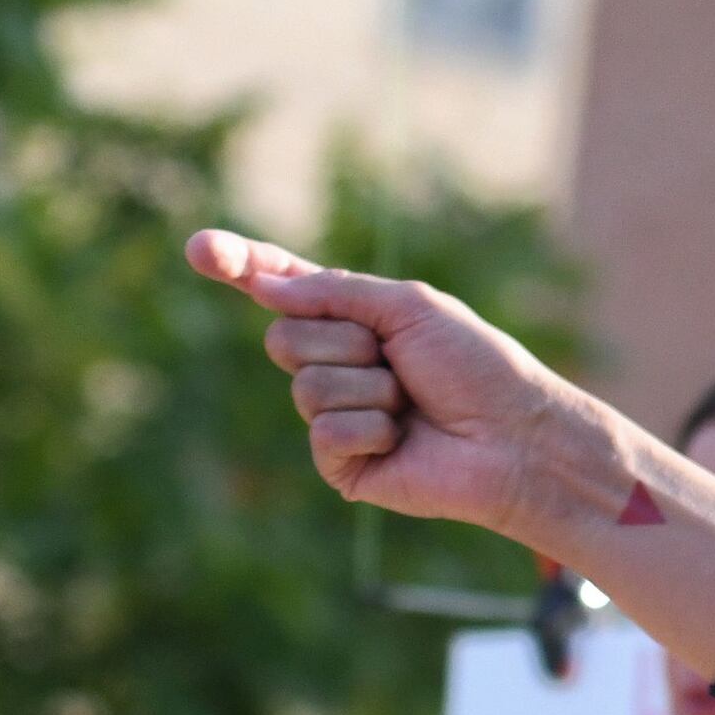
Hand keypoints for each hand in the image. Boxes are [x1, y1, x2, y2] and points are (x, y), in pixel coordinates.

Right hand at [184, 232, 714, 678]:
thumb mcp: (409, 308)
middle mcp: (339, 364)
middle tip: (398, 360)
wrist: (514, 437)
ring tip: (411, 404)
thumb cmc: (477, 368)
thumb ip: (335, 292)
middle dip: (344, 341)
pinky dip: (368, 428)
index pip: (284, 290)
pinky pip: (322, 431)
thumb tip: (267, 285)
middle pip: (284, 337)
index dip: (242, 268)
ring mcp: (337, 415)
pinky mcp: (341, 464)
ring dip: (367, 387)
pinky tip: (403, 439)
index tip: (200, 249)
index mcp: (356, 320)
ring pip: (305, 385)